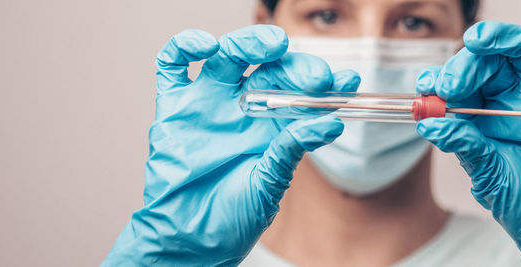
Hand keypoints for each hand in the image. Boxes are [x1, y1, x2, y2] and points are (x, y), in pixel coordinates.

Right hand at [103, 25, 358, 265]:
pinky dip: (186, 46)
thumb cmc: (231, 216)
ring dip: (251, 42)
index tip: (347, 81)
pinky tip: (208, 46)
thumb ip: (292, 149)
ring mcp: (208, 103)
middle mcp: (242, 108)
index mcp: (272, 124)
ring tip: (273, 46)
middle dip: (297, 65)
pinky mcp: (174, 106)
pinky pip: (174, 64)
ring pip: (229, 54)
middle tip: (316, 77)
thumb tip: (331, 122)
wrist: (188, 240)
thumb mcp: (270, 182)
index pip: (301, 91)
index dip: (325, 82)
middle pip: (271, 66)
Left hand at [415, 3, 520, 265]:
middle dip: (466, 64)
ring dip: (499, 38)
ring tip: (479, 40)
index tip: (431, 88)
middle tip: (454, 81)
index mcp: (481, 114)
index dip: (442, 79)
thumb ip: (465, 145)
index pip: (458, 83)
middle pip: (486, 61)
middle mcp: (510, 97)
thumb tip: (430, 122)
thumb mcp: (488, 175)